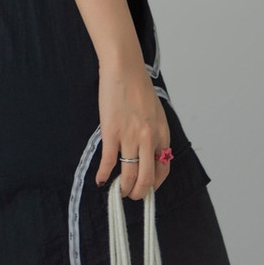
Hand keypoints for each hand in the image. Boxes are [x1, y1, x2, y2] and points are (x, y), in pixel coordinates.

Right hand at [95, 61, 171, 199]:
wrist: (124, 69)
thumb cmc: (139, 88)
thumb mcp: (156, 114)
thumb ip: (154, 135)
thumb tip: (148, 155)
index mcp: (163, 135)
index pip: (163, 171)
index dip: (154, 185)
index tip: (146, 189)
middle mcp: (149, 140)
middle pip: (147, 179)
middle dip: (138, 193)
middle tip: (130, 195)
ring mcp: (130, 137)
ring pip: (129, 175)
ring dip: (122, 188)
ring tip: (117, 191)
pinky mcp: (112, 132)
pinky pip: (109, 161)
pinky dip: (103, 175)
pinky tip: (100, 180)